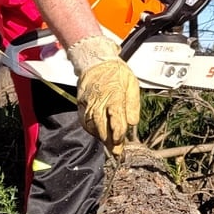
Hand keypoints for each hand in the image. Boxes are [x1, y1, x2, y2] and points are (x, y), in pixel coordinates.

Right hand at [68, 37, 140, 152]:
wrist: (95, 60)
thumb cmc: (116, 72)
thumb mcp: (132, 84)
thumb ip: (133, 104)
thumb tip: (133, 122)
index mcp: (114, 95)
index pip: (116, 119)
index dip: (119, 134)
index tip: (121, 144)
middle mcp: (99, 100)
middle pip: (102, 126)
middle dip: (110, 141)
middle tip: (116, 152)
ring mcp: (88, 102)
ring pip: (92, 125)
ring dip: (100, 137)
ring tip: (109, 146)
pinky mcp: (81, 103)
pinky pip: (84, 121)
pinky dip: (91, 130)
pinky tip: (98, 134)